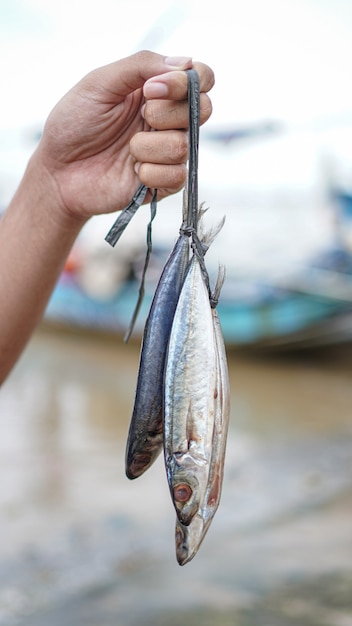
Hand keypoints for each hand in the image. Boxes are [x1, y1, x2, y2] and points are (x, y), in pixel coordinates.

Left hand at [35, 50, 213, 221]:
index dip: (188, 81)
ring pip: (184, 145)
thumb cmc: (74, 124)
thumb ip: (140, 66)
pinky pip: (176, 176)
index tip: (153, 88)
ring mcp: (167, 152)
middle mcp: (168, 120)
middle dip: (168, 113)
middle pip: (203, 110)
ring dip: (149, 147)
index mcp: (158, 91)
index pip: (200, 78)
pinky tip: (132, 172)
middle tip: (141, 116)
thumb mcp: (99, 83)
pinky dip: (150, 173)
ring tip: (127, 149)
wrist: (58, 171)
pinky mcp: (163, 183)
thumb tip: (185, 62)